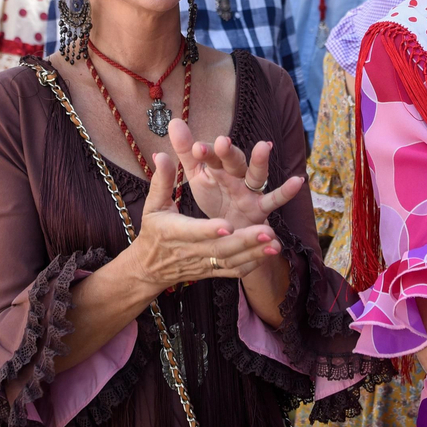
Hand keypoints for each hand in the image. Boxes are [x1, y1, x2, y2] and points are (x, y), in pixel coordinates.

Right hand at [126, 152, 284, 293]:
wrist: (150, 268)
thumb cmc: (154, 231)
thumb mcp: (153, 205)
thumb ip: (162, 181)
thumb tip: (161, 155)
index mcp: (173, 232)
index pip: (193, 231)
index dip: (210, 230)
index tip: (228, 225)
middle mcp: (191, 250)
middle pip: (220, 248)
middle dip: (244, 240)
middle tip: (266, 231)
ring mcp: (204, 262)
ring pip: (231, 260)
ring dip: (255, 252)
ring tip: (276, 244)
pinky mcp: (212, 271)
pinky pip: (234, 271)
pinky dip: (252, 264)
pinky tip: (269, 255)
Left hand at [166, 119, 303, 229]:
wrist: (229, 230)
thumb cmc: (215, 197)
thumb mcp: (197, 175)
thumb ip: (186, 151)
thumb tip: (175, 121)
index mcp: (218, 167)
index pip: (211, 157)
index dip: (205, 152)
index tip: (195, 148)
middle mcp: (236, 174)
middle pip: (233, 161)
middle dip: (229, 152)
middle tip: (223, 142)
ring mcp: (251, 190)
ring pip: (256, 174)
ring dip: (260, 161)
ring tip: (264, 146)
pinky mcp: (261, 208)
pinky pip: (275, 199)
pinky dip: (286, 191)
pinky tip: (298, 180)